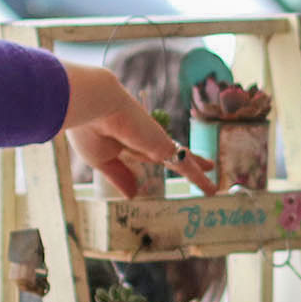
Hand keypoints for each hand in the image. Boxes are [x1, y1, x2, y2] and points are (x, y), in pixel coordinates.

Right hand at [62, 64, 218, 197]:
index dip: (150, 159)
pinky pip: (185, 165)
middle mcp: (142, 140)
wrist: (94, 106)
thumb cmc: (88, 129)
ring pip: (180, 158)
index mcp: (123, 141)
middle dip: (181, 158)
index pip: (141, 153)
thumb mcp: (101, 161)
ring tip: (212, 176)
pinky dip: (198, 177)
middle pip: (167, 153)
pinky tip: (212, 189)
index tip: (159, 163)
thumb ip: (120, 176)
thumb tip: (133, 195)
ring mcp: (155, 141)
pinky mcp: (164, 146)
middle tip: (202, 164)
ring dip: (197, 167)